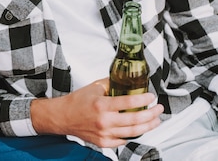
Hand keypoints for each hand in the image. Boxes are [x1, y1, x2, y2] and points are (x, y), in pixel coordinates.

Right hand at [31, 78, 163, 147]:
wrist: (63, 117)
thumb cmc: (76, 102)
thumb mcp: (93, 87)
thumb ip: (110, 83)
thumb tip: (125, 79)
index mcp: (101, 105)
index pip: (129, 102)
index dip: (144, 99)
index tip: (151, 97)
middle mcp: (104, 120)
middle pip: (136, 120)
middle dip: (152, 114)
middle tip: (158, 109)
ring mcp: (104, 133)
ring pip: (134, 132)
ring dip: (148, 126)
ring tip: (155, 120)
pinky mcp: (103, 142)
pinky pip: (124, 141)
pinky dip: (133, 135)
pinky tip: (138, 129)